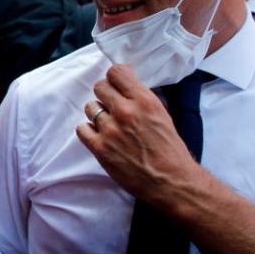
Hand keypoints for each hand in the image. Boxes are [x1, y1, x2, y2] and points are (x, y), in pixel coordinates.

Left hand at [75, 65, 201, 206]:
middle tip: (113, 105)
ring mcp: (110, 130)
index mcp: (144, 101)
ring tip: (110, 125)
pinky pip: (82, 128)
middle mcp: (125, 111)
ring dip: (98, 114)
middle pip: (100, 87)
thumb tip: (125, 88)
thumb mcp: (162, 115)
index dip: (115, 78)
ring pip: (90, 107)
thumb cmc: (170, 150)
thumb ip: (141, 100)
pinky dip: (89, 131)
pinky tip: (100, 136)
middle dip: (106, 95)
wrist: (172, 181)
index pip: (116, 72)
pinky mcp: (100, 148)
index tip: (117, 84)